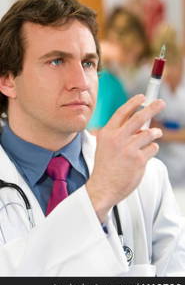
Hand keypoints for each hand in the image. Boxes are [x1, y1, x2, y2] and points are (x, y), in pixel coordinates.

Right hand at [86, 94, 165, 221]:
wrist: (103, 187)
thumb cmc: (105, 167)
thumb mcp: (104, 146)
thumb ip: (119, 133)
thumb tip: (139, 123)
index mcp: (107, 133)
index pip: (122, 112)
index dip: (133, 102)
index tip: (142, 96)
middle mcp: (117, 138)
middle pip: (139, 117)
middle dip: (153, 107)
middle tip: (161, 103)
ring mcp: (129, 149)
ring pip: (150, 133)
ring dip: (155, 132)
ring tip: (156, 134)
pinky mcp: (139, 159)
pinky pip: (153, 148)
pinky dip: (152, 149)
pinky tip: (145, 155)